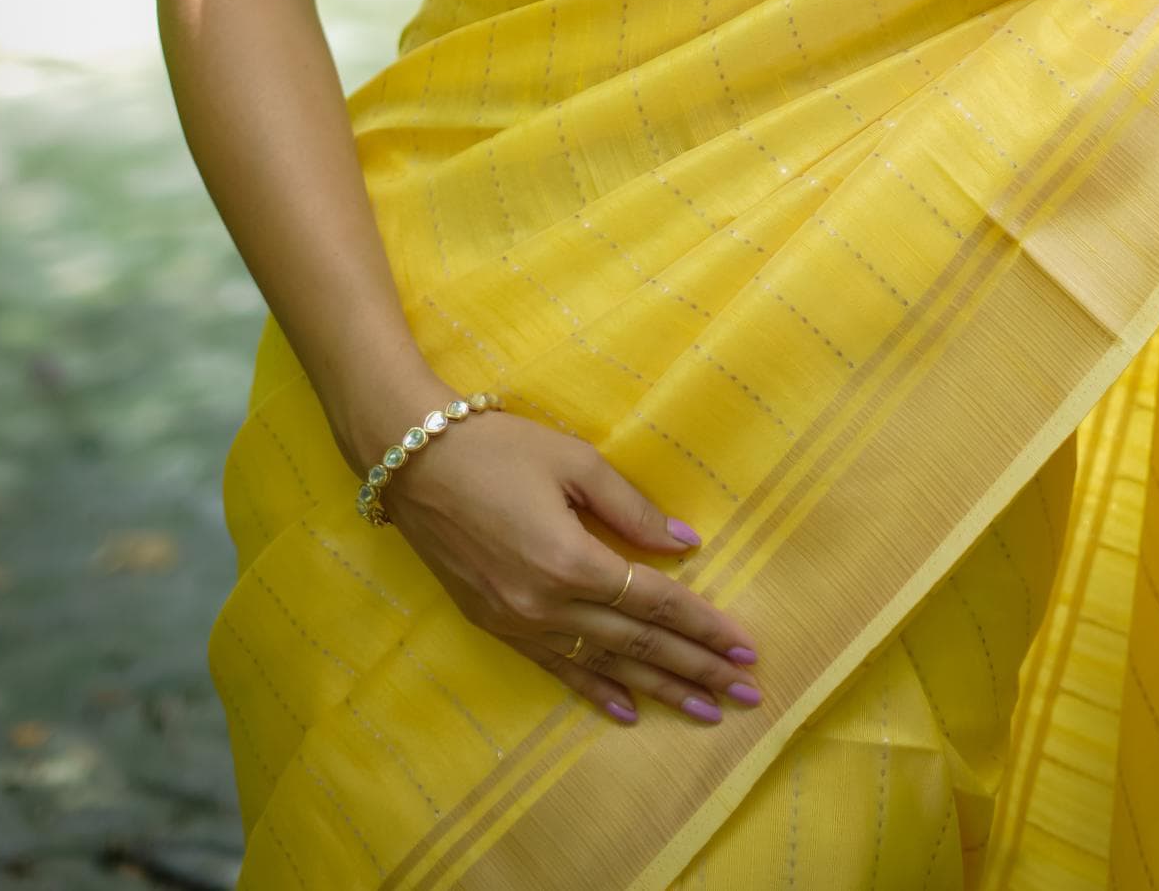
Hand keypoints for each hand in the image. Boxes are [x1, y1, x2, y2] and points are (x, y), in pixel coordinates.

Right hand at [376, 404, 760, 729]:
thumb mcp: (572, 461)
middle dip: (696, 669)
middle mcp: (547, 606)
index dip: (704, 627)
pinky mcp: (496, 627)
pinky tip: (628, 711)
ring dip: (658, 690)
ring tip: (704, 712)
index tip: (746, 650)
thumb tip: (685, 542)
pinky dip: (596, 692)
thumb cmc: (497, 446)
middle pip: (638, 645)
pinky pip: (557, 669)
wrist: (412, 461)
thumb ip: (630, 507)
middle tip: (746, 696)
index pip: (655, 603)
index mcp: (572, 561)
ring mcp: (519, 623)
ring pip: (604, 666)